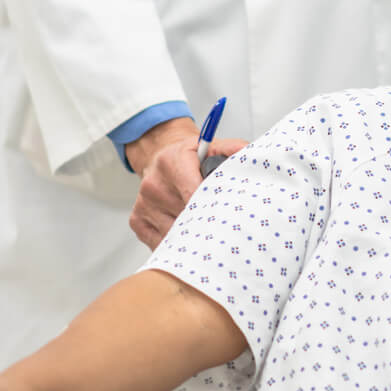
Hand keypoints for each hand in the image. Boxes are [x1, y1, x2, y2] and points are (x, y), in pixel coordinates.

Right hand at [127, 119, 245, 247]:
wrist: (158, 156)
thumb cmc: (189, 156)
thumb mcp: (211, 146)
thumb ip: (234, 150)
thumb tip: (252, 158)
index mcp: (172, 162)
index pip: (194, 194)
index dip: (213, 209)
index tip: (230, 219)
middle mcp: (154, 184)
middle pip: (186, 217)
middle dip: (208, 226)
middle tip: (227, 233)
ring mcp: (144, 205)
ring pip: (175, 234)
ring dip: (193, 238)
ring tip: (211, 235)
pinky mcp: (138, 221)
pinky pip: (161, 242)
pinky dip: (178, 244)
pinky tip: (190, 237)